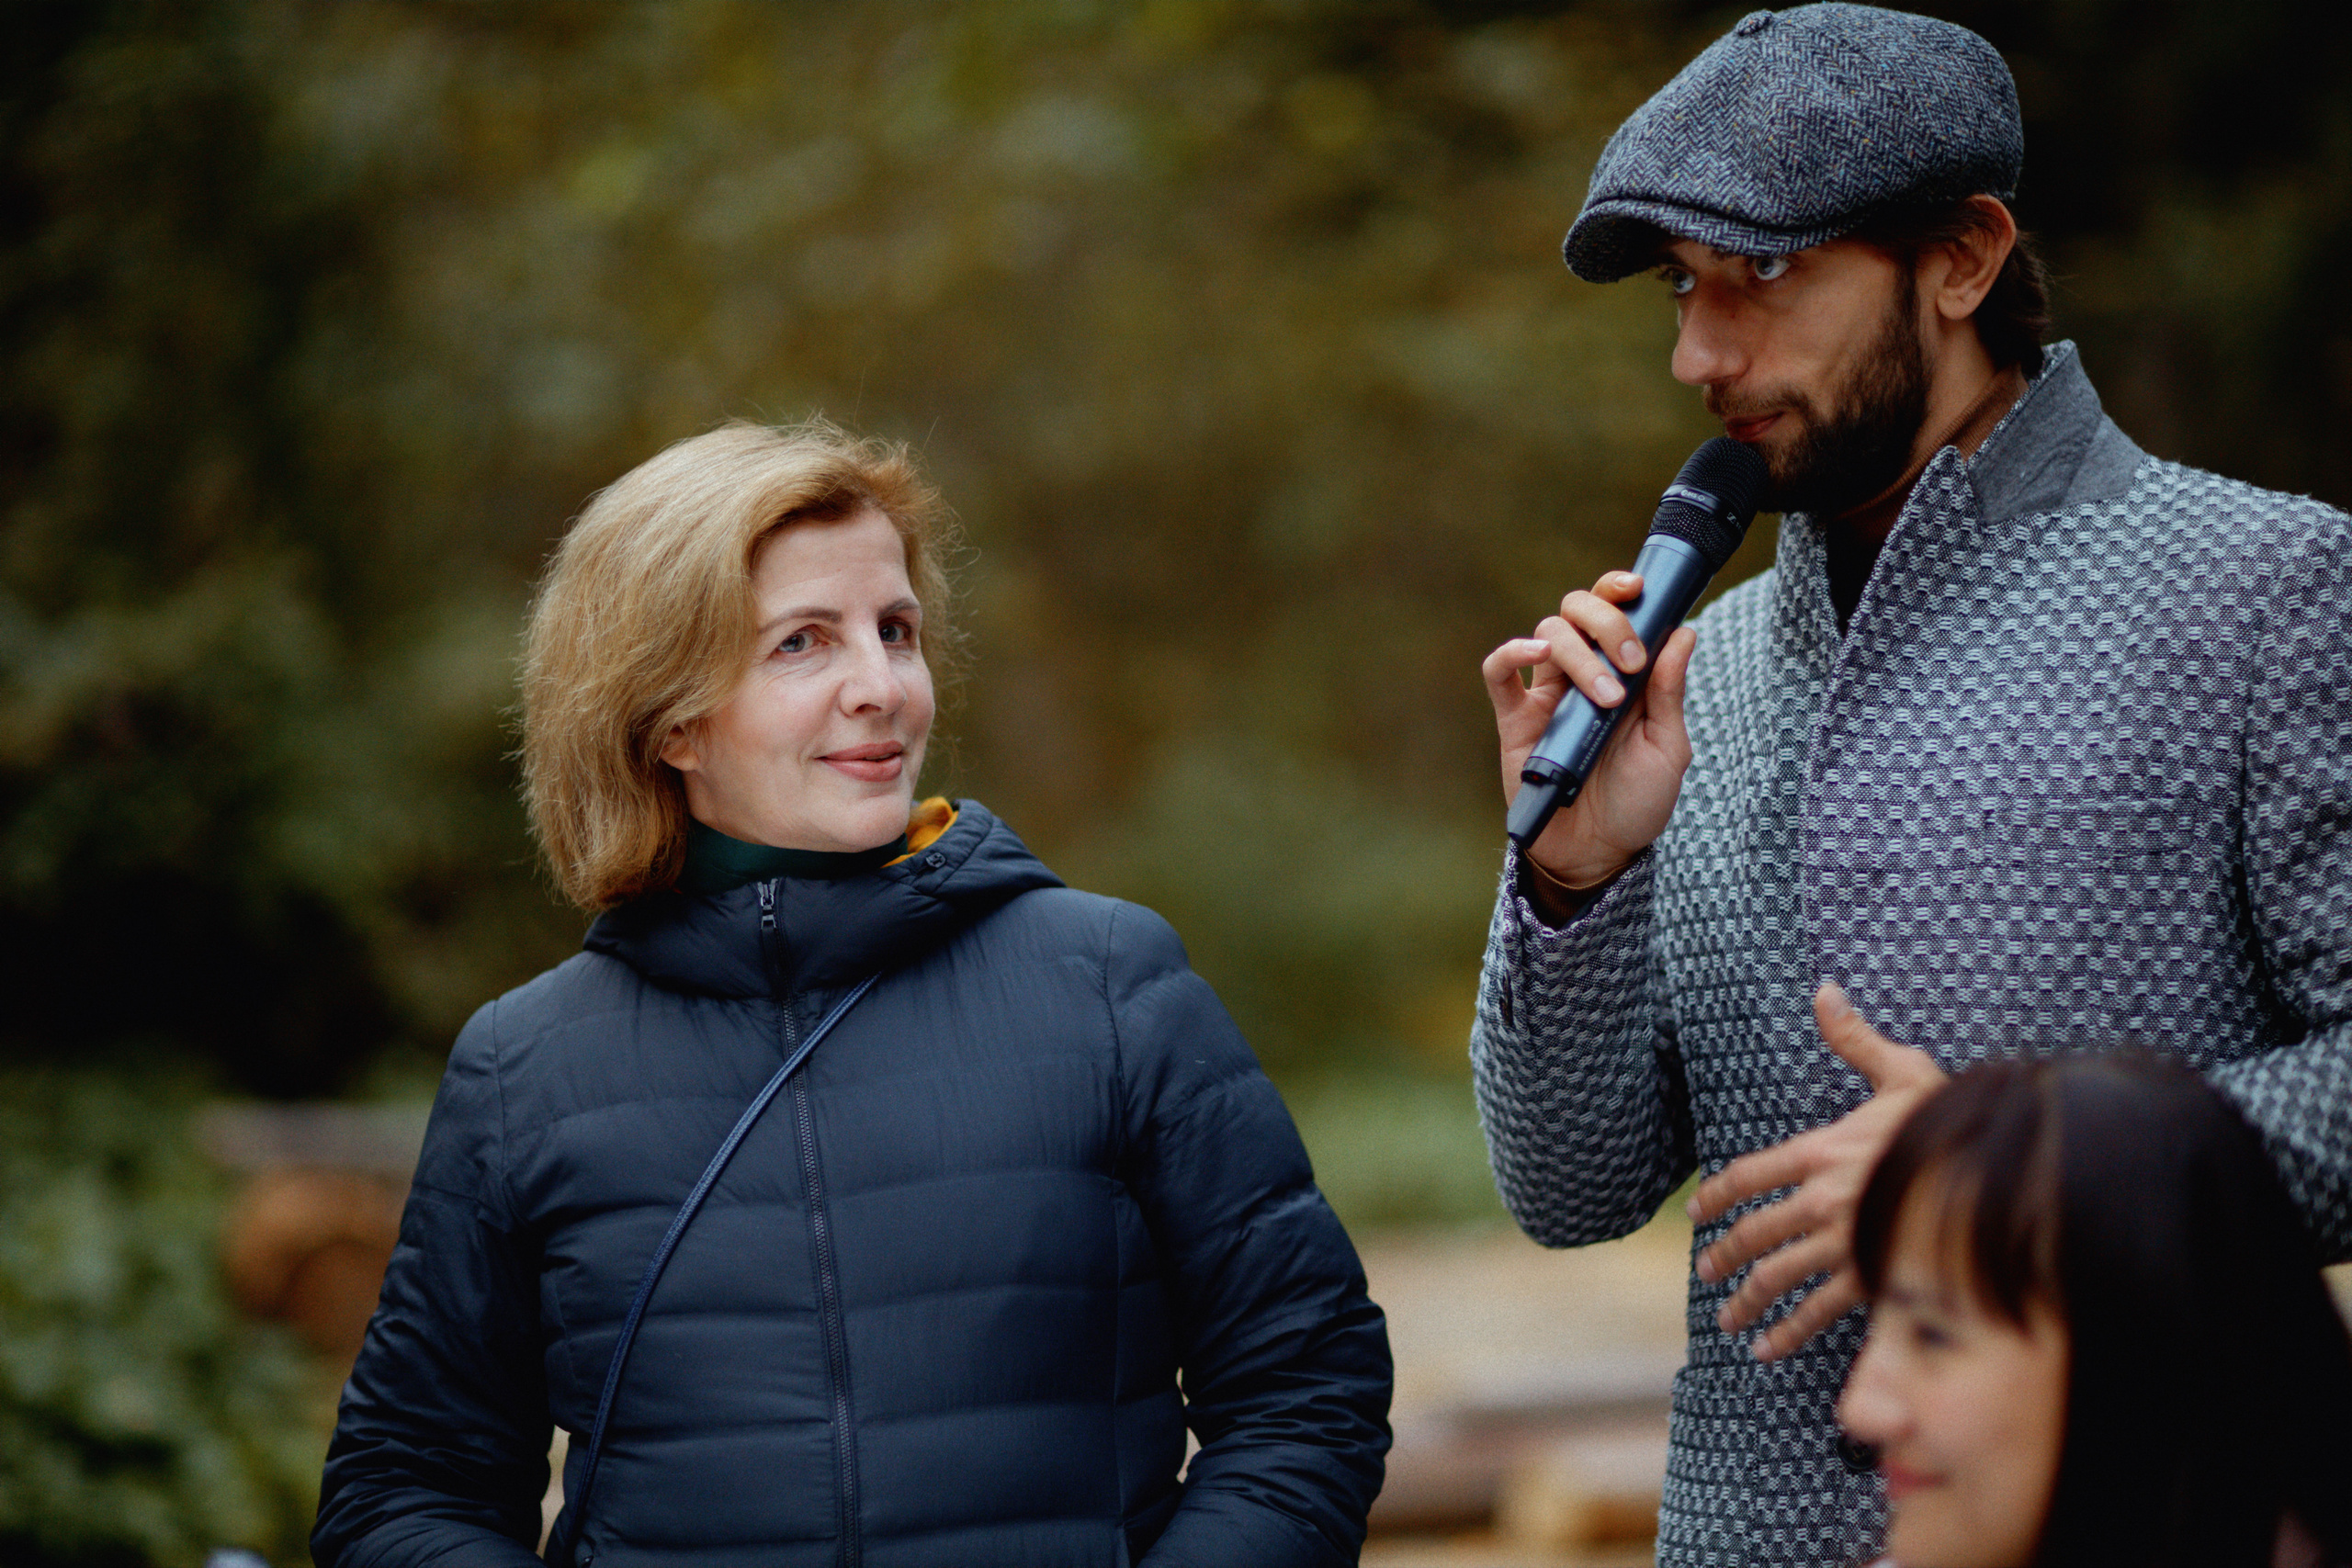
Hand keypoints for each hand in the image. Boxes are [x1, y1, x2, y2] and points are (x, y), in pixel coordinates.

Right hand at [1481, 571, 1696, 889]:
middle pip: (1576, 610)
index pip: (1614, 611)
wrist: (1601, 854)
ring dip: (1580, 655)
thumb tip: (1683, 631)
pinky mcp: (1515, 721)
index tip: (1639, 589)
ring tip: (1604, 699)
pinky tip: (1534, 654)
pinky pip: (1498, 673)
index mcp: (1622, 673)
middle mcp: (1583, 674)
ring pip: (1548, 634)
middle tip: (1630, 663)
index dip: (1619, 589)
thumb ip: (1669, 691)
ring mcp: (1546, 696)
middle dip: (1606, 622)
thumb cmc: (1638, 802)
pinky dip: (1511, 652)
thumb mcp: (1668, 748)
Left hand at [1685, 983, 1945, 1361]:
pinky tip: (1769, 1350)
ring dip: (1746, 1300)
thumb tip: (1824, 990)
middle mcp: (1824, 1199)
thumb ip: (1856, 1040)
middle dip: (1724, 1255)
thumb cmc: (1952, 1122)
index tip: (1698, 1213)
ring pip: (1777, 1277)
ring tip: (1728, 1320)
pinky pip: (1819, 1312)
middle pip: (1754, 1233)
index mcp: (1822, 1149)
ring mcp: (1846, 1243)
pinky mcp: (1872, 1280)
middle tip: (1705, 1273)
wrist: (2005, 1172)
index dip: (1717, 1195)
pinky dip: (1790, 1333)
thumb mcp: (1904, 1072)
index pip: (1748, 1174)